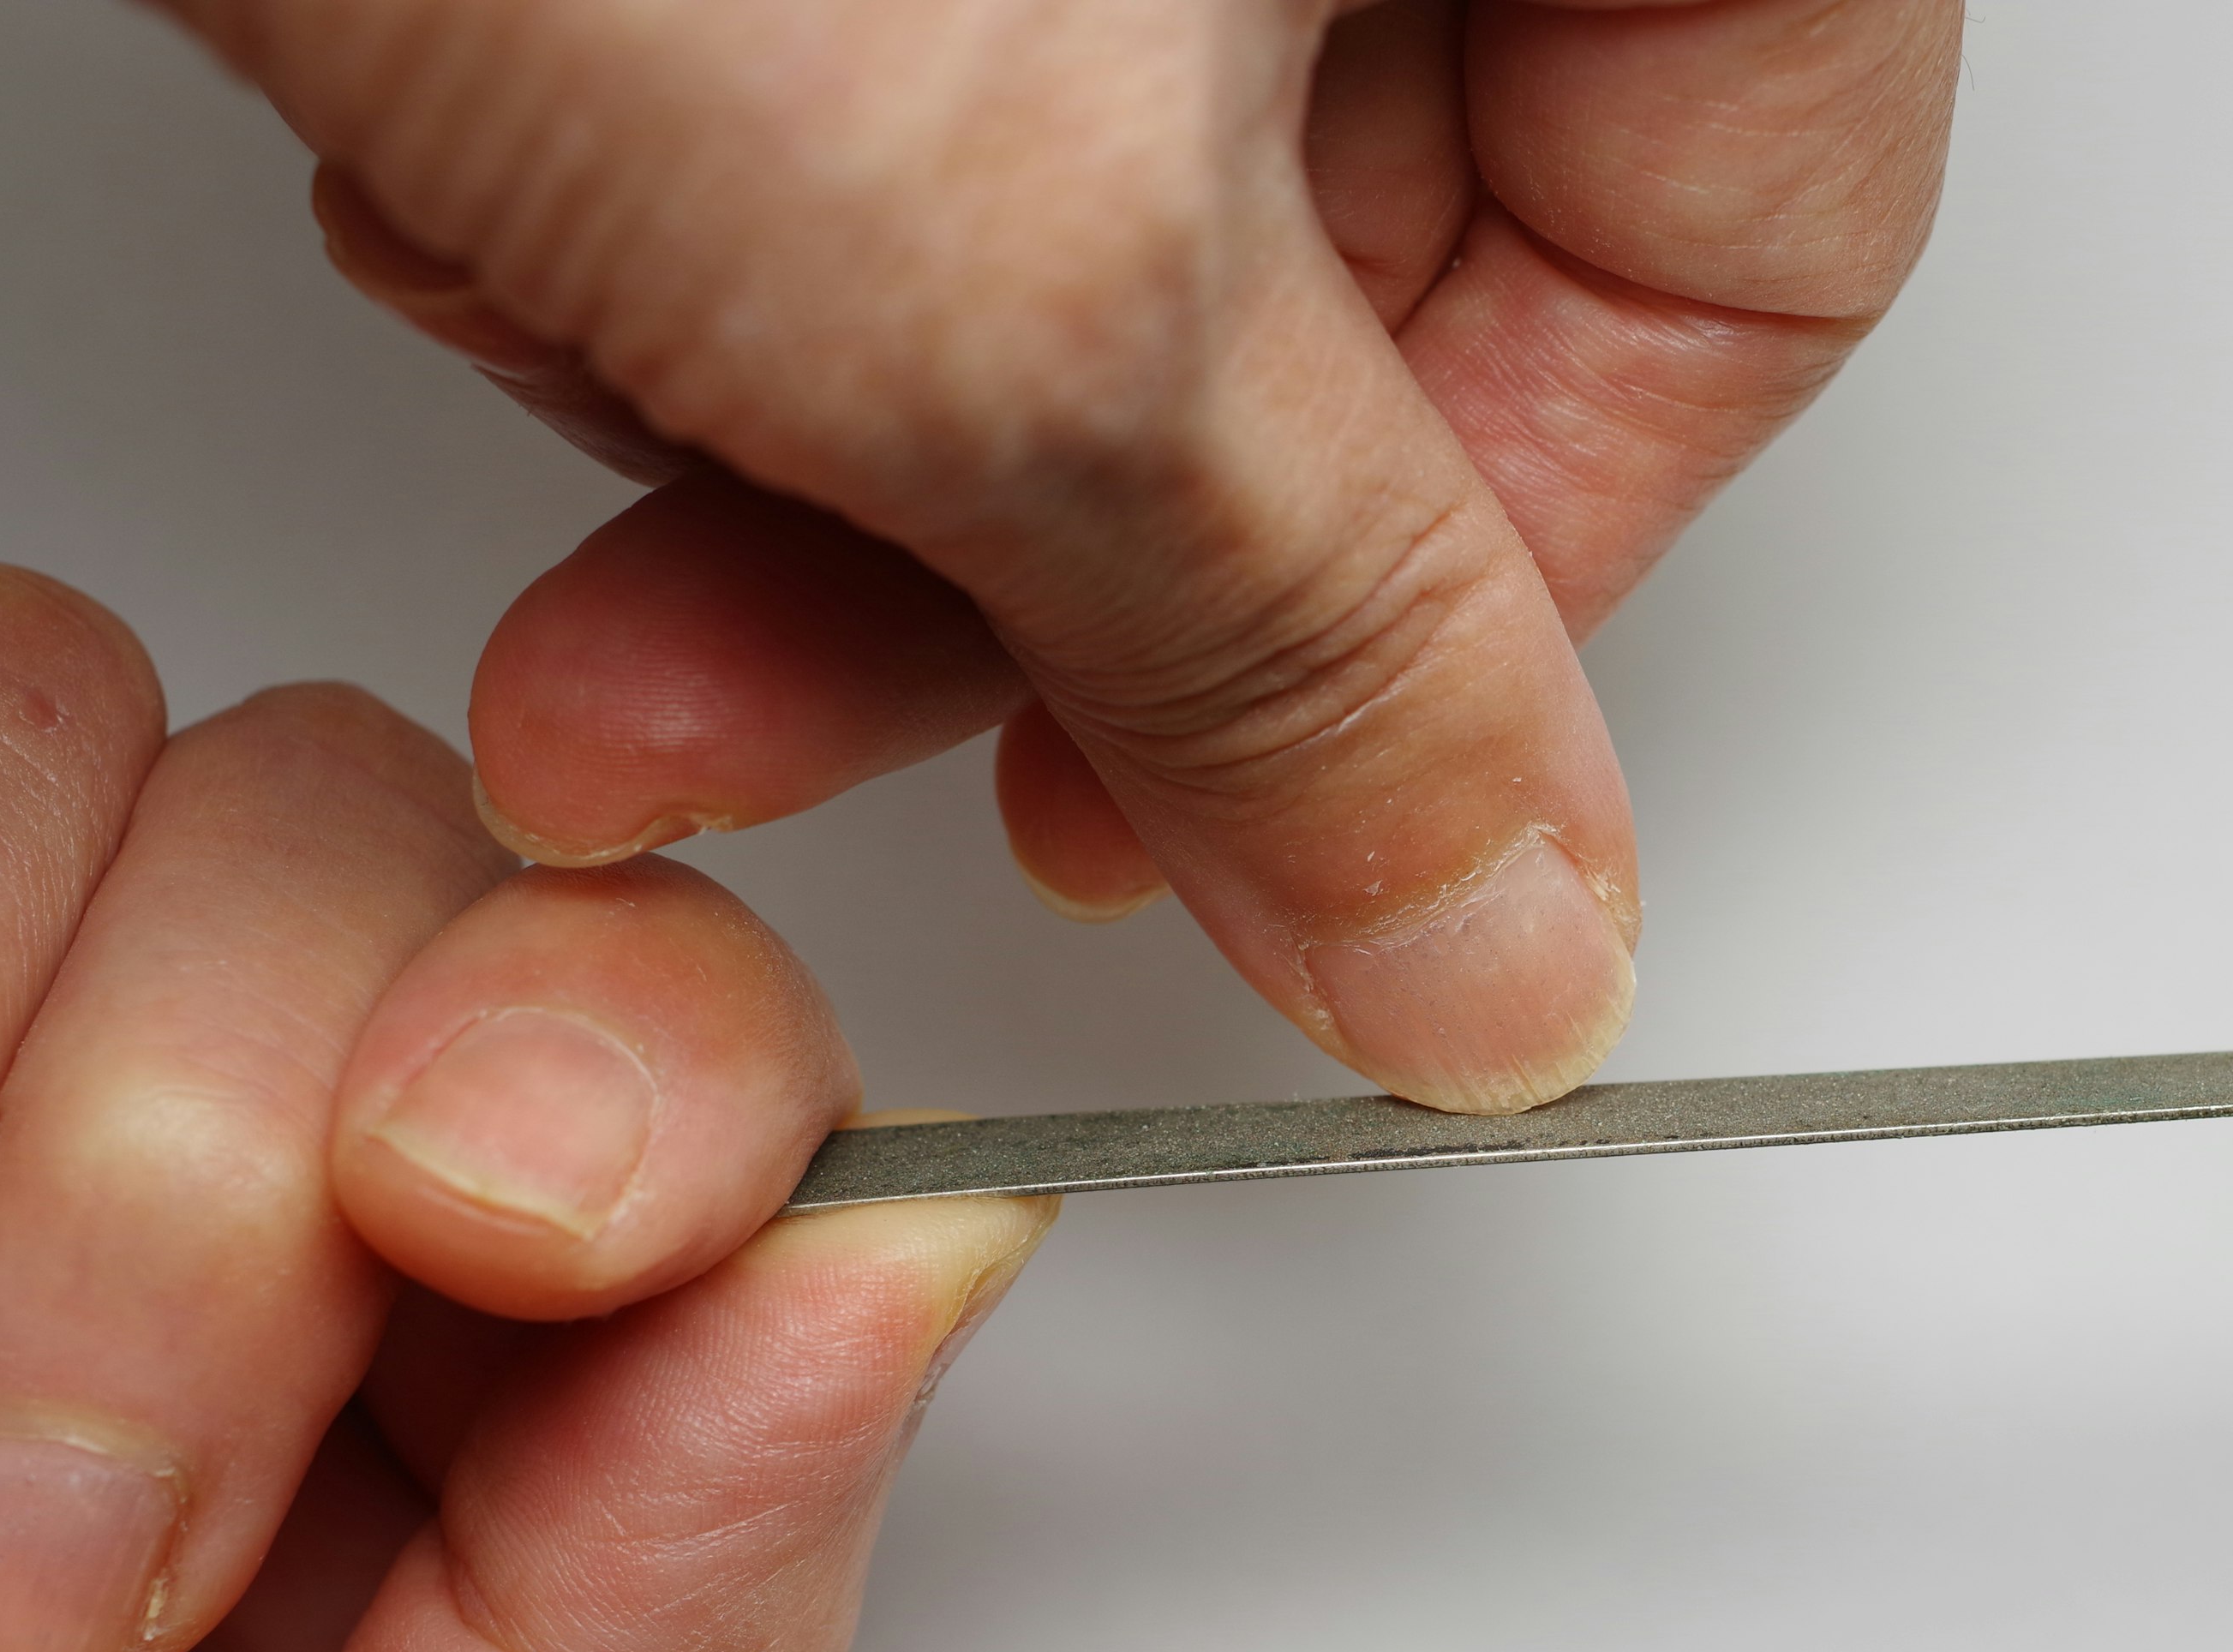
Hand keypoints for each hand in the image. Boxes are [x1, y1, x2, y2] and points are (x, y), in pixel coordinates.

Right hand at [0, 566, 1052, 1651]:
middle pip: (342, 820)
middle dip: (227, 1156)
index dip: (639, 1045)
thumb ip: (673, 1643)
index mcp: (449, 1419)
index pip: (647, 1002)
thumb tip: (920, 1246)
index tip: (536, 1232)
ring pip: (21, 735)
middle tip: (74, 1580)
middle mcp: (185, 1224)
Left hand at [143, 0, 1962, 1111]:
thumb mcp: (1036, 279)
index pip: (1742, 263)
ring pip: (1081, 236)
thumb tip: (1502, 947)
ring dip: (798, 410)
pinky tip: (490, 168)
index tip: (1271, 821)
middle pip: (1369, 286)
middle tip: (792, 691)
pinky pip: (866, 123)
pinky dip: (671, 227)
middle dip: (1029, 556)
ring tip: (561, 304)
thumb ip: (1316, 658)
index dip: (1513, 606)